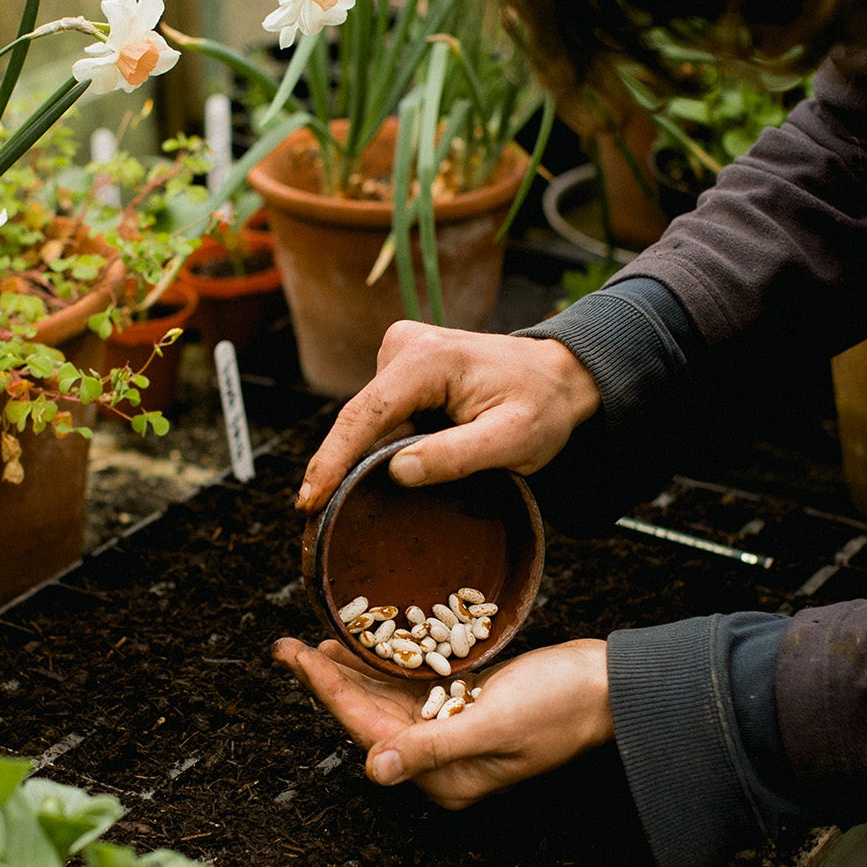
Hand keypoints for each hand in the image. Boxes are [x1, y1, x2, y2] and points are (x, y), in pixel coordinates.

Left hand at [272, 636, 614, 808]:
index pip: (371, 733)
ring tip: (314, 645)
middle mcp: (444, 762)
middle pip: (371, 719)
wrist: (610, 686)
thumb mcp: (497, 724)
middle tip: (286, 646)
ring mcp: (455, 734)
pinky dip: (388, 668)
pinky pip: (415, 690)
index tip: (295, 659)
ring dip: (352, 674)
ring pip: (389, 703)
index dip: (330, 693)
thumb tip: (375, 769)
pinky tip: (368, 649)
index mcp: (447, 778)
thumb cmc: (563, 706)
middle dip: (329, 683)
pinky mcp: (468, 706)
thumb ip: (434, 746)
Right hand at [296, 322, 601, 512]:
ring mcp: (399, 352)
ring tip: (380, 491)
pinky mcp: (401, 366)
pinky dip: (382, 444)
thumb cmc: (542, 407)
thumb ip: (459, 455)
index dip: (332, 461)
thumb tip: (397, 471)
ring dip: (370, 456)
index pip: (365, 415)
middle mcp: (404, 346)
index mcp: (428, 360)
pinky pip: (382, 415)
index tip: (308, 503)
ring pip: (370, 420)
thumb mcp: (515, 440)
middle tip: (319, 520)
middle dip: (341, 467)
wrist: (558, 375)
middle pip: (360, 419)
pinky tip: (389, 471)